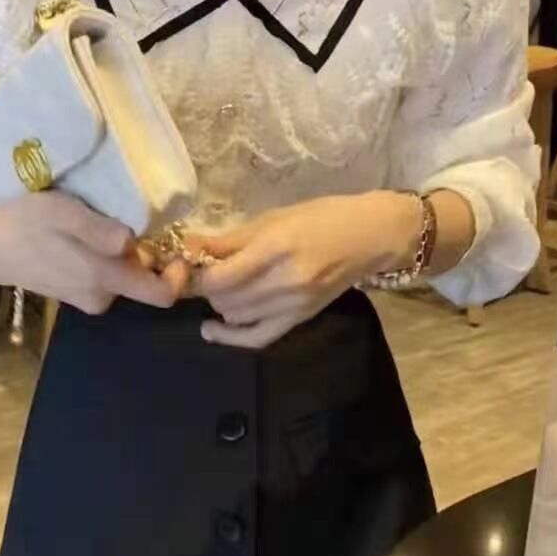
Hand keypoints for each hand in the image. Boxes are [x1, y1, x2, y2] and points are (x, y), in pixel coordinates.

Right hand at [0, 193, 190, 314]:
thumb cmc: (21, 221)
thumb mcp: (59, 213)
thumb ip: (97, 230)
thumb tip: (132, 242)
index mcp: (102, 278)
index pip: (162, 294)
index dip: (178, 273)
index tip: (177, 244)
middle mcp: (100, 295)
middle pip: (145, 284)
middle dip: (153, 258)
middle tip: (143, 223)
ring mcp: (85, 297)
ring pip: (124, 279)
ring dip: (127, 256)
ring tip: (111, 223)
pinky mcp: (72, 292)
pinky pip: (104, 278)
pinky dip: (106, 259)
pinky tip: (89, 235)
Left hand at [189, 192, 420, 348]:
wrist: (369, 237)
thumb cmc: (321, 217)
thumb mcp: (274, 218)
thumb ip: (230, 239)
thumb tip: (188, 248)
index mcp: (275, 247)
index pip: (219, 276)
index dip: (194, 272)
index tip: (187, 261)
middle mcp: (284, 281)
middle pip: (223, 298)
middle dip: (206, 286)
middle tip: (204, 271)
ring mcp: (293, 305)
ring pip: (234, 316)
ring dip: (219, 302)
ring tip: (221, 286)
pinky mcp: (300, 319)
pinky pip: (257, 338)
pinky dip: (230, 336)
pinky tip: (213, 329)